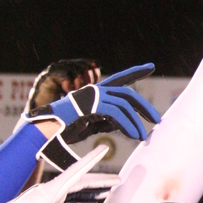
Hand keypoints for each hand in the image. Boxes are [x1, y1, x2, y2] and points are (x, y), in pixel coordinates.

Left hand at [0, 145, 108, 202]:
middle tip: (118, 180)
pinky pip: (71, 201)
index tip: (105, 148)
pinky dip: (83, 201)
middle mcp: (55, 190)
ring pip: (77, 191)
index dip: (93, 159)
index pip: (79, 170)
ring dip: (93, 190)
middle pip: (82, 181)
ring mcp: (51, 198)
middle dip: (101, 180)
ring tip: (107, 191)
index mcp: (55, 187)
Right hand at [30, 66, 159, 171]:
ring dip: (136, 121)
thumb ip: (107, 121)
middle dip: (144, 106)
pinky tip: (134, 135)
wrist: (45, 133)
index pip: (120, 78)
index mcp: (96, 93)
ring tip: (143, 136)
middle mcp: (96, 90)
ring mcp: (93, 96)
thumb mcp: (91, 125)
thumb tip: (123, 123)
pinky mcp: (92, 104)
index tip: (151, 66)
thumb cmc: (64, 131)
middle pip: (127, 93)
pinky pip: (117, 113)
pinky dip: (128, 124)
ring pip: (124, 104)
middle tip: (157, 118)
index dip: (135, 71)